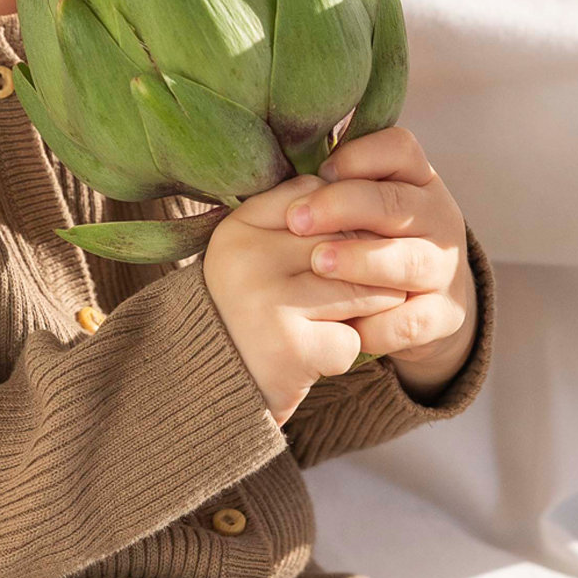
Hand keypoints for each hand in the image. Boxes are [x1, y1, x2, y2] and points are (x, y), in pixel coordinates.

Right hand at [202, 174, 406, 422]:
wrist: (210, 386)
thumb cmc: (248, 308)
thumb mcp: (253, 248)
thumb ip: (295, 211)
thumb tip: (357, 191)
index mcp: (239, 229)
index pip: (320, 199)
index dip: (344, 223)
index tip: (344, 245)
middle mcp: (249, 260)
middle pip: (345, 243)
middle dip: (367, 267)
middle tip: (361, 286)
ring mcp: (269, 304)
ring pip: (358, 289)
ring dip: (364, 309)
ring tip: (340, 318)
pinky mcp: (291, 350)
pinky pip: (351, 339)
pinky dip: (343, 352)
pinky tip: (316, 356)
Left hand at [288, 127, 476, 399]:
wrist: (428, 301)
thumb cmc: (376, 240)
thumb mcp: (367, 207)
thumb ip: (338, 190)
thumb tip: (288, 184)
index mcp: (419, 180)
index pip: (400, 149)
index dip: (359, 157)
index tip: (322, 171)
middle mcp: (439, 217)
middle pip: (396, 203)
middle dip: (343, 207)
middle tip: (297, 220)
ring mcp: (445, 267)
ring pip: (408, 261)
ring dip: (362, 260)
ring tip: (319, 263)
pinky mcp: (446, 315)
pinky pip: (413, 321)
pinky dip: (379, 324)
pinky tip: (347, 325)